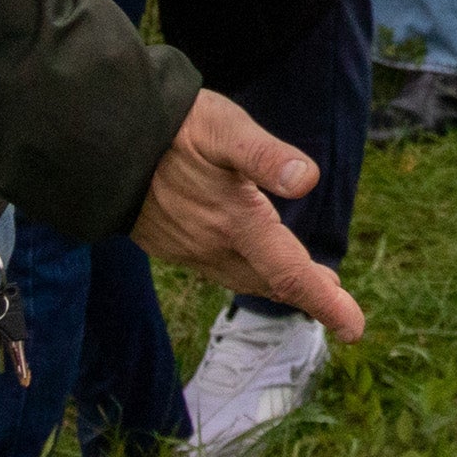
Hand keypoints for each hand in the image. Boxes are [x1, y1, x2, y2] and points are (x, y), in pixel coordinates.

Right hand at [131, 90, 367, 335]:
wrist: (102, 142)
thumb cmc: (171, 127)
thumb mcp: (224, 129)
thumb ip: (265, 156)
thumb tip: (308, 179)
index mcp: (235, 222)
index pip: (289, 273)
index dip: (325, 302)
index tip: (354, 328)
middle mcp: (213, 245)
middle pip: (271, 282)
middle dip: (308, 294)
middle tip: (339, 306)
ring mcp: (189, 248)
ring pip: (245, 278)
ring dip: (279, 284)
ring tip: (309, 285)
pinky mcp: (171, 244)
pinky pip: (219, 269)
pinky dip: (248, 273)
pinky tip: (252, 261)